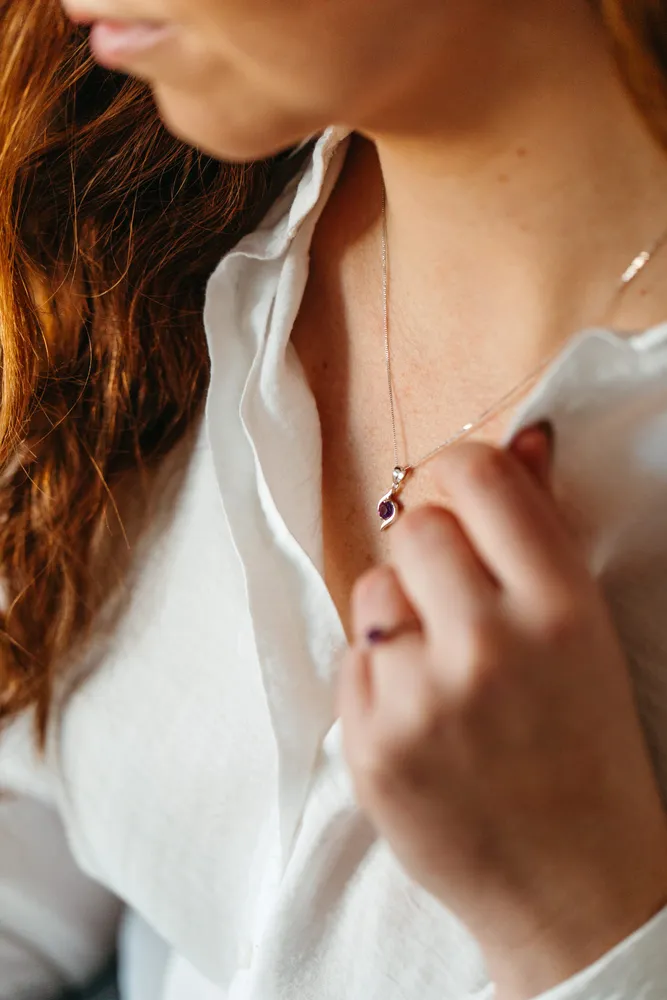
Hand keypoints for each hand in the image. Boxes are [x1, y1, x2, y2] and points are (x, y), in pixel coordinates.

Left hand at [339, 426, 666, 999]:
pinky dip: (379, 676)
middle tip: (458, 602)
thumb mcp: (584, 631)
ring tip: (442, 671)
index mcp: (560, 607)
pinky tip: (421, 718)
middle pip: (411, 526)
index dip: (457, 474)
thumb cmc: (584, 744)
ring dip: (399, 616)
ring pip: (372, 589)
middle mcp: (489, 646)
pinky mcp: (370, 747)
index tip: (455, 498)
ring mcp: (422, 700)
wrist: (573, 883)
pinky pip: (351, 658)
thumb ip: (544, 528)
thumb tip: (524, 434)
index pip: (476, 477)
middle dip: (429, 550)